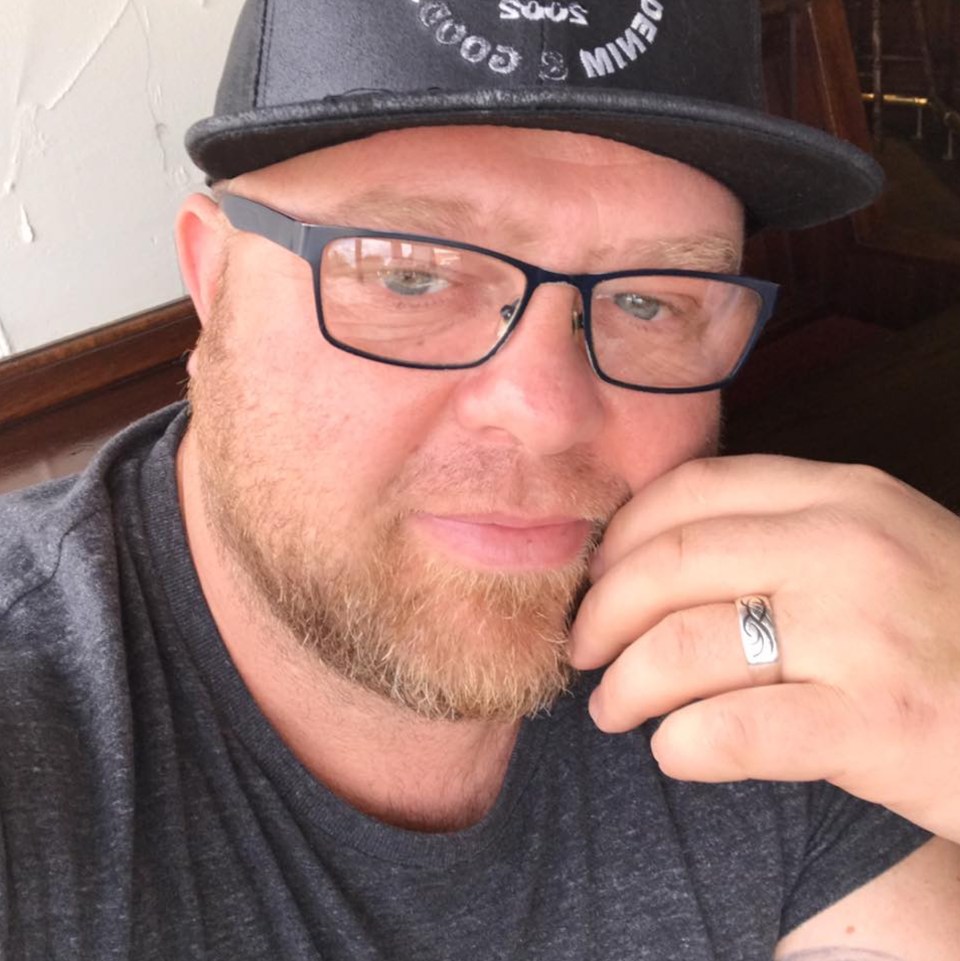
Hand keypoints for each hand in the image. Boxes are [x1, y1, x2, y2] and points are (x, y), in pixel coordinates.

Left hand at [569, 455, 959, 841]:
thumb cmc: (949, 630)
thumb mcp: (879, 547)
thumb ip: (781, 537)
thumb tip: (651, 563)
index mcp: (839, 494)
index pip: (690, 492)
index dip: (620, 538)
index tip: (596, 579)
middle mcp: (845, 547)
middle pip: (667, 565)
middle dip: (601, 613)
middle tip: (583, 651)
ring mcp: (862, 632)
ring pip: (684, 647)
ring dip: (626, 686)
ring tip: (613, 709)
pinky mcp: (875, 722)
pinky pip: (732, 730)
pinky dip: (681, 745)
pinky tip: (675, 753)